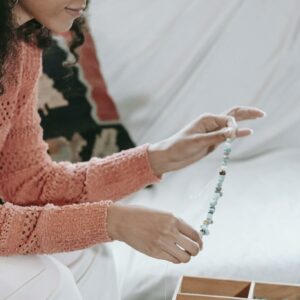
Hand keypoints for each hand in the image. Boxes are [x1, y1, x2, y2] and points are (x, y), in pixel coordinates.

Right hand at [107, 204, 201, 263]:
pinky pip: (173, 260)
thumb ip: (176, 224)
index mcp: (173, 219)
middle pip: (193, 248)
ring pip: (185, 258)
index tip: (199, 243)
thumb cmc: (142, 215)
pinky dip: (175, 258)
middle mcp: (169, 231)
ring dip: (185, 256)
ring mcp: (162, 243)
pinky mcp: (154, 252)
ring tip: (181, 252)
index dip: (200, 241)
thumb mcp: (162, 214)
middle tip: (192, 250)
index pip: (195, 234)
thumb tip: (191, 236)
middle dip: (195, 250)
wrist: (124, 220)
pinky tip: (171, 253)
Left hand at [148, 106, 265, 175]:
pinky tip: (248, 132)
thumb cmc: (178, 147)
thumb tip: (234, 131)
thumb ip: (216, 136)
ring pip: (232, 124)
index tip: (231, 137)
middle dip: (247, 113)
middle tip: (262, 113)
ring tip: (259, 116)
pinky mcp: (212, 142)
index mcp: (207, 119)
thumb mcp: (197, 141)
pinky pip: (228, 136)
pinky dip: (238, 133)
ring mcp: (213, 133)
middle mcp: (211, 124)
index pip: (228, 118)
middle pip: (232, 115)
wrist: (169, 157)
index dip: (234, 126)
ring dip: (245, 120)